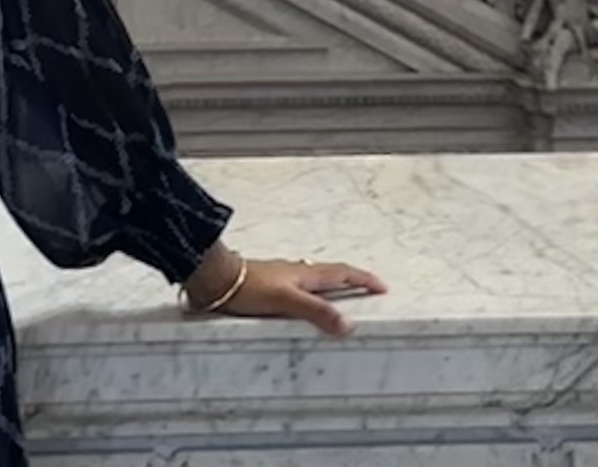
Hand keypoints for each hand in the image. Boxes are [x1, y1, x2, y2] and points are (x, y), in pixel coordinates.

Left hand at [196, 255, 387, 337]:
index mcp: (305, 274)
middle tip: (367, 290)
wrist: (215, 279)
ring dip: (331, 286)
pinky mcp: (269, 285)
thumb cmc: (249, 288)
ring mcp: (282, 277)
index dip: (363, 279)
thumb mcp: (286, 301)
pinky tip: (302, 303)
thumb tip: (348, 325)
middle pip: (331, 274)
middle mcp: (296, 272)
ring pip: (314, 280)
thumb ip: (316, 312)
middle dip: (352, 281)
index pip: (342, 273)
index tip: (382, 287)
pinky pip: (299, 288)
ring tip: (341, 297)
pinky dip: (311, 294)